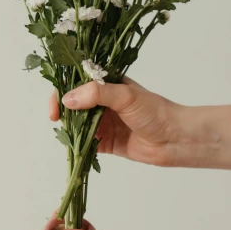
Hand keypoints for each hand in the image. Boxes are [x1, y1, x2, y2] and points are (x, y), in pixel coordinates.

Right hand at [48, 76, 184, 166]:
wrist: (174, 139)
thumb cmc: (154, 111)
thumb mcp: (125, 96)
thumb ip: (97, 94)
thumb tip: (67, 100)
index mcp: (106, 83)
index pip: (76, 81)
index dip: (62, 91)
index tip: (57, 105)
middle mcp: (102, 101)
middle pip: (72, 104)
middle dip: (62, 111)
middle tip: (56, 120)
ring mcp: (103, 122)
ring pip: (76, 124)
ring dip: (69, 129)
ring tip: (67, 134)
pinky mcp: (105, 142)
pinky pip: (85, 143)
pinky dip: (77, 146)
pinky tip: (74, 148)